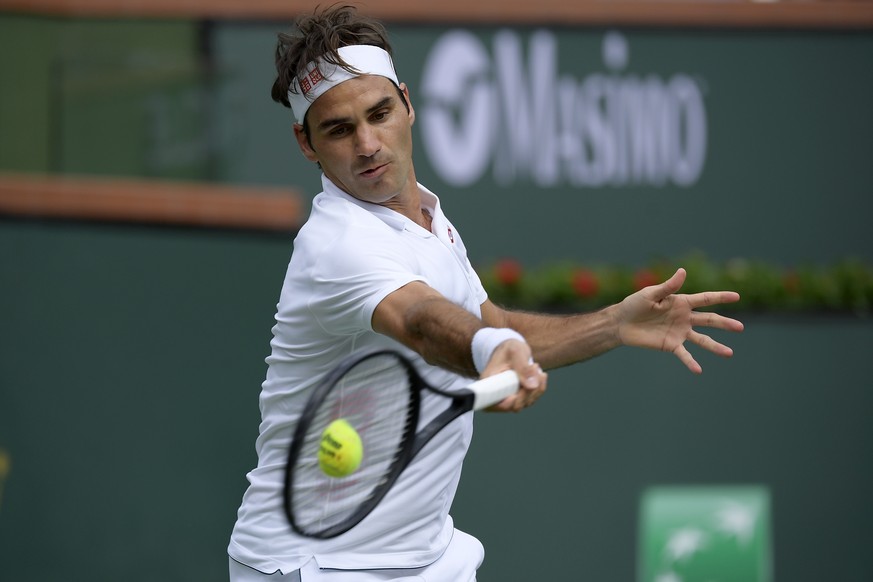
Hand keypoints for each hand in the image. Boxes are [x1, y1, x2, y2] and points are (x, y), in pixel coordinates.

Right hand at [480, 339, 547, 411]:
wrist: (511, 350)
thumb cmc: (509, 349)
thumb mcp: (516, 352)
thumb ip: (523, 367)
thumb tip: (532, 386)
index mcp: (488, 383)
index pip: (495, 404)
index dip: (509, 403)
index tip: (519, 392)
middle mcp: (495, 394)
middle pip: (514, 405)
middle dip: (529, 391)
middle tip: (534, 369)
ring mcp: (506, 398)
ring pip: (525, 403)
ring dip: (536, 388)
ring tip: (536, 368)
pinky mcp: (516, 398)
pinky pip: (530, 399)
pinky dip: (538, 388)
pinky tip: (539, 375)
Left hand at [615, 268, 743, 373]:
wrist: (622, 323)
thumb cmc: (635, 304)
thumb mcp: (651, 293)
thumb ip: (668, 286)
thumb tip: (683, 271)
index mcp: (681, 302)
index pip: (705, 299)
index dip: (721, 297)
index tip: (737, 296)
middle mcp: (684, 317)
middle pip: (709, 320)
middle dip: (724, 323)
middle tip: (740, 327)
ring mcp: (679, 332)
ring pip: (702, 340)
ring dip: (715, 346)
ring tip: (729, 353)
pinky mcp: (671, 345)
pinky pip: (684, 354)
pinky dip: (691, 362)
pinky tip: (699, 370)